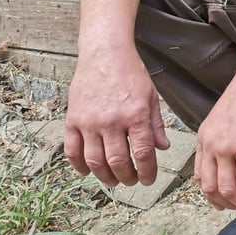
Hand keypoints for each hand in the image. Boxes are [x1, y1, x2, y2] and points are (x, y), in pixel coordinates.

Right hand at [64, 52, 169, 186]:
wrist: (105, 54)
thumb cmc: (131, 73)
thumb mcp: (151, 96)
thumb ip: (156, 124)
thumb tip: (162, 147)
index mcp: (135, 115)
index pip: (143, 153)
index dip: (147, 171)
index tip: (149, 179)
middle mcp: (112, 121)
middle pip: (118, 161)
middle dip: (127, 177)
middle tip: (132, 181)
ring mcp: (90, 122)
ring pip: (95, 161)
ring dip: (105, 176)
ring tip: (113, 179)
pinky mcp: (73, 120)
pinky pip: (72, 150)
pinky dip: (79, 165)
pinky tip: (88, 170)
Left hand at [194, 68, 235, 212]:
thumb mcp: (227, 116)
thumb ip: (227, 137)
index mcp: (205, 136)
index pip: (201, 175)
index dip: (212, 193)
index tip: (225, 199)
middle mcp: (211, 143)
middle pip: (210, 187)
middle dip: (226, 204)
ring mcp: (227, 147)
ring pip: (228, 189)